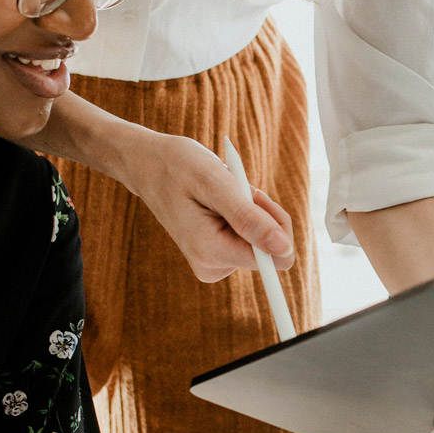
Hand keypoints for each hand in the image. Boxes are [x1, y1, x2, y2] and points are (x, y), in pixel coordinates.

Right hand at [122, 126, 293, 283]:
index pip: (276, 258)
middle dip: (262, 213)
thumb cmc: (180, 166)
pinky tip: (220, 199)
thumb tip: (284, 250)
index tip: (254, 197)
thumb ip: (250, 219)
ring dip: (252, 209)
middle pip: (271, 248)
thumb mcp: (216, 184)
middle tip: (234, 187)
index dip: (276, 224)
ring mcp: (214, 263)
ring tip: (223, 191)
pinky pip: (250, 236)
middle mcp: (213, 266)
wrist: (149, 165)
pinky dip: (244, 211)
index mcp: (211, 253)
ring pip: (262, 239)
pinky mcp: (217, 255)